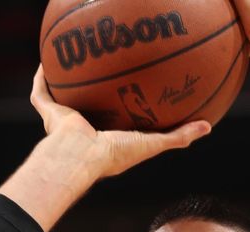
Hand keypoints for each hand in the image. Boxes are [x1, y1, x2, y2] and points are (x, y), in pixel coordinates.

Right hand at [31, 64, 210, 179]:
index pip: (118, 121)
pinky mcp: (49, 113)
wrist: (80, 155)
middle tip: (105, 73)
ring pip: (63, 98)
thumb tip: (207, 126)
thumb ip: (179, 136)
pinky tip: (47, 59)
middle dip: (95, 92)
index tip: (136, 93)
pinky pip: (42, 92)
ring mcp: (65, 122)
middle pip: (90, 106)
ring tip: (73, 61)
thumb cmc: (116, 154)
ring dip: (66, 82)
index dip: (125, 107)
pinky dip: (42, 77)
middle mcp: (85, 130)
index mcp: (107, 140)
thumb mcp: (153, 143)